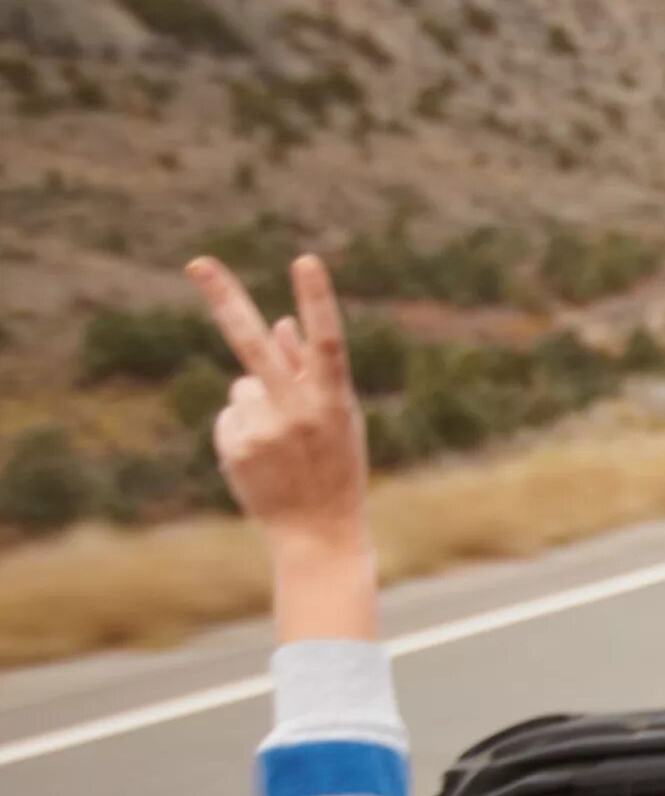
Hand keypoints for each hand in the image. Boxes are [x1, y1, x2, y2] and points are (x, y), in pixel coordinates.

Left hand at [185, 253, 367, 556]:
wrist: (320, 535)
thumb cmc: (337, 470)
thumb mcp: (338, 420)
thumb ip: (310, 372)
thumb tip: (279, 322)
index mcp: (335, 401)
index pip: (327, 341)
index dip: (317, 301)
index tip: (305, 260)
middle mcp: (299, 412)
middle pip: (253, 345)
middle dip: (225, 300)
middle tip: (196, 262)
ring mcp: (265, 430)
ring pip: (242, 386)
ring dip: (256, 405)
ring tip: (282, 449)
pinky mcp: (237, 447)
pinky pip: (230, 417)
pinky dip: (243, 432)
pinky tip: (264, 462)